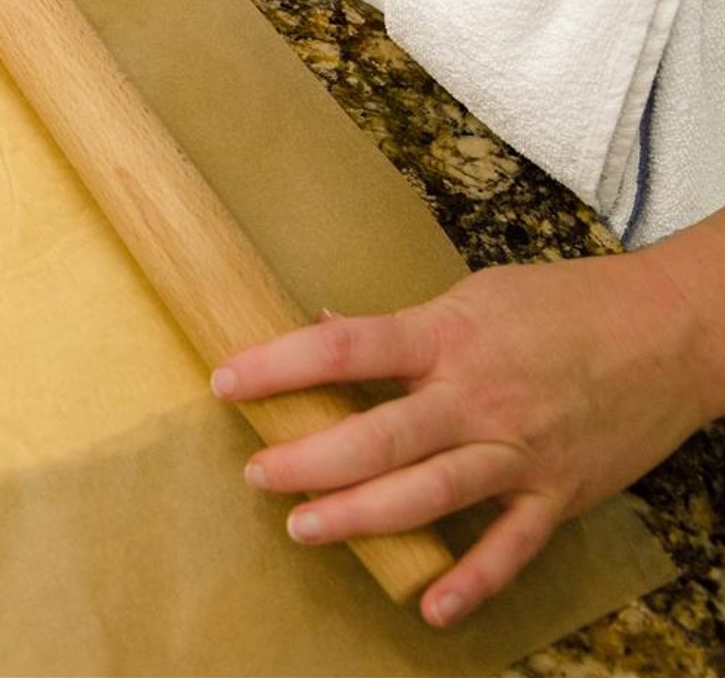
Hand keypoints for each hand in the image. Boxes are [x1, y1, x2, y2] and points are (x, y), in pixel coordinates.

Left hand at [211, 212, 724, 627]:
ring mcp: (520, 448)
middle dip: (311, 459)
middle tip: (259, 473)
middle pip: (381, 435)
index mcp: (449, 335)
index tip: (227, 381)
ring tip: (304, 528)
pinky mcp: (558, 491)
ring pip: (432, 492)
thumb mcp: (474, 294)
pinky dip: (474, 580)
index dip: (280, 364)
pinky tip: (432, 607)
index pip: (347, 348)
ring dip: (364, 516)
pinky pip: (511, 545)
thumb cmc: (565, 304)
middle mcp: (480, 394)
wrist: (673, 330)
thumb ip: (404, 324)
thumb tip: (330, 324)